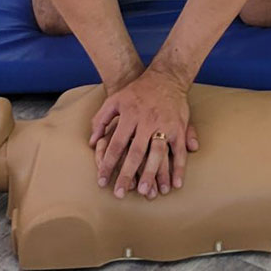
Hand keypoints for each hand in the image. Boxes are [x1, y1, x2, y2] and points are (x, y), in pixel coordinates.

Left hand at [89, 70, 198, 197]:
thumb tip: (91, 142)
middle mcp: (147, 122)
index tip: (102, 181)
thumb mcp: (114, 99)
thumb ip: (101, 120)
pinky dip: (179, 168)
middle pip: (136, 152)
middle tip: (120, 193)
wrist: (166, 77)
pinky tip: (175, 184)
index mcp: (129, 116)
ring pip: (158, 153)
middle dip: (127, 174)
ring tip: (146, 192)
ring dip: (153, 174)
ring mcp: (165, 125)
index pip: (116, 144)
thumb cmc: (137, 91)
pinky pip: (179, 151)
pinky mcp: (179, 128)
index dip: (108, 163)